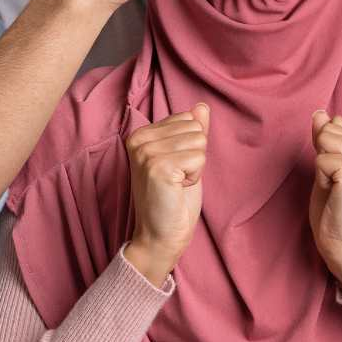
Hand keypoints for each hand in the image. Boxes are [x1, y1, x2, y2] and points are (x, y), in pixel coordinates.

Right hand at [122, 103, 208, 285]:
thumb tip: (202, 106)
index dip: (189, 146)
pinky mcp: (158, 167)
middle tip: (176, 178)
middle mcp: (139, 139)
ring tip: (176, 184)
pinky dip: (195, 176)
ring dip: (195, 167)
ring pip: (199, 142)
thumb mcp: (184, 158)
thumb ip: (191, 131)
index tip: (174, 168)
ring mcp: (146, 152)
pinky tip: (177, 188)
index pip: (188, 119)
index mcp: (141, 134)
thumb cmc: (173, 199)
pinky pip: (199, 158)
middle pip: (195, 128)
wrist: (160, 235)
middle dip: (194, 156)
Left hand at [307, 110, 341, 290]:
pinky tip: (336, 195)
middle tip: (337, 185)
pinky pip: (320, 160)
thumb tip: (319, 113)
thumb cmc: (338, 209)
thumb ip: (326, 139)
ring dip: (322, 167)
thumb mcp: (330, 167)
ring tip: (337, 189)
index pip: (336, 123)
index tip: (339, 175)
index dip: (327, 149)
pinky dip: (320, 178)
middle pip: (329, 129)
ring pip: (324, 141)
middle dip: (324, 156)